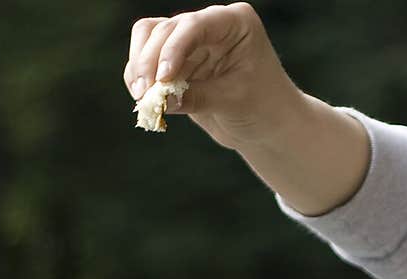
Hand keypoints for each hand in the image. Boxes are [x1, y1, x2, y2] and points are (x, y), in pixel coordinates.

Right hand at [123, 3, 303, 149]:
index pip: (194, 25)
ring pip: (148, 39)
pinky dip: (139, 80)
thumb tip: (160, 101)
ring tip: (142, 99)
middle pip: (164, 30)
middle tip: (145, 97)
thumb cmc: (262, 108)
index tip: (162, 78)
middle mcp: (209, 25)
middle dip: (150, 63)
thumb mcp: (233, 101)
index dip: (173, 49)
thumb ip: (198, 97)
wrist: (266, 127)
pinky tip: (144, 102)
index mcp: (234, 23)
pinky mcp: (177, 63)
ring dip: (139, 67)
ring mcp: (190, 42)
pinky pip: (147, 62)